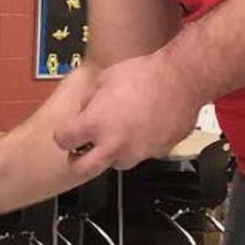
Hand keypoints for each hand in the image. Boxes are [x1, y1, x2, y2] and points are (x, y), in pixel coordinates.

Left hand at [51, 52, 201, 181]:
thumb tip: (86, 108)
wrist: (182, 79)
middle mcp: (113, 144)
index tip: (67, 132)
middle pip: (81, 168)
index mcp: (94, 124)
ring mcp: (136, 152)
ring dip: (111, 153)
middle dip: (77, 161)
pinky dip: (138, 146)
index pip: (62, 141)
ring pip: (114, 164)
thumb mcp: (105, 78)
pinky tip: (143, 128)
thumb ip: (90, 99)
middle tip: (80, 150)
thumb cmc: (146, 75)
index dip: (63, 135)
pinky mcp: (156, 154)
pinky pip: (140, 155)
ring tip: (120, 133)